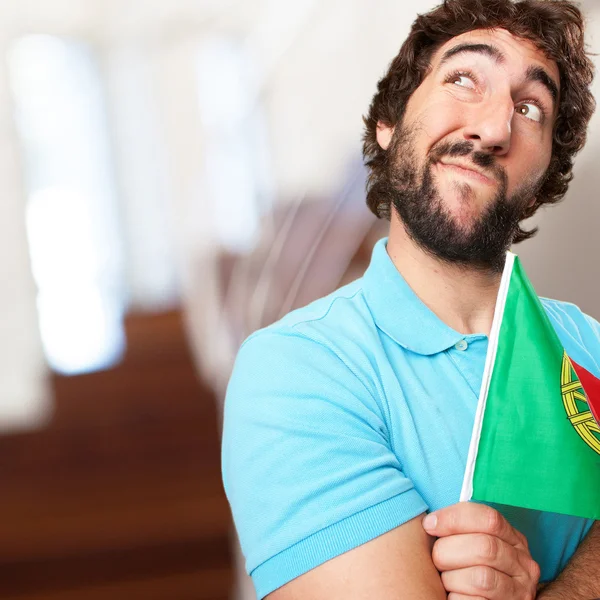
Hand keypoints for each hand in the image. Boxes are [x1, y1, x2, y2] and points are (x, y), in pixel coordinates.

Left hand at [422, 502, 540, 599]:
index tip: (429, 525)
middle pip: (484, 547)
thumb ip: (462, 529)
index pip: (489, 519)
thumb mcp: (474, 542)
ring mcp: (518, 592)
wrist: (484, 599)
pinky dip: (456, 598)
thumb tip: (431, 522)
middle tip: (437, 558)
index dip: (454, 518)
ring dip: (452, 578)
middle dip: (449, 550)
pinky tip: (453, 595)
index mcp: (513, 539)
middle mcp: (522, 565)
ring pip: (481, 578)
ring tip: (446, 579)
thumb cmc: (468, 566)